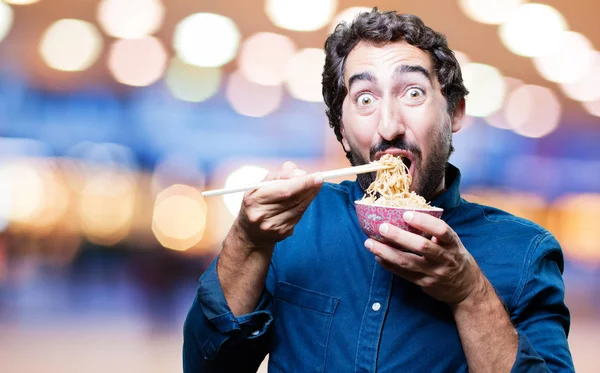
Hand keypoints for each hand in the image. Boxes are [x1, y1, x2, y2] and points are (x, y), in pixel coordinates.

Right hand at [234, 161, 322, 249]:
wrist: (250, 233)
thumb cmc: (257, 203)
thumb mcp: (260, 186)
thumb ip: (279, 175)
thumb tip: (300, 172)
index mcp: (254, 199)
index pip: (284, 190)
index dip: (302, 182)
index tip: (315, 176)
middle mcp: (261, 215)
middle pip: (293, 199)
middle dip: (308, 187)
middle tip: (319, 179)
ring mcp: (272, 226)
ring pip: (298, 208)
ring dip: (309, 196)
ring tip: (315, 187)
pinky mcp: (281, 233)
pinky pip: (298, 216)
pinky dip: (304, 206)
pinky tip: (305, 199)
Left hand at [364, 211, 485, 305]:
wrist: (466, 289)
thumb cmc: (455, 258)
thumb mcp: (453, 243)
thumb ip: (436, 232)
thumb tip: (409, 212)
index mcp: (452, 244)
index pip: (441, 231)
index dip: (424, 222)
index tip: (407, 213)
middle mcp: (444, 259)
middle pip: (421, 247)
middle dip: (399, 236)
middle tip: (382, 227)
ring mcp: (434, 273)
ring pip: (407, 262)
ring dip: (386, 252)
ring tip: (369, 243)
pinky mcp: (424, 284)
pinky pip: (403, 274)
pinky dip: (389, 265)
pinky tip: (377, 256)